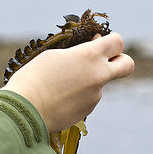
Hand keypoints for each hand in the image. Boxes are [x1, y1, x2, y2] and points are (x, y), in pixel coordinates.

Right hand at [3, 33, 134, 133]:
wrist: (25, 109)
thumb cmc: (34, 77)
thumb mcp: (55, 55)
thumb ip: (78, 52)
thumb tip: (92, 50)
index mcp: (90, 55)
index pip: (117, 41)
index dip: (110, 41)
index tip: (99, 43)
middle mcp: (98, 75)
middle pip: (127, 65)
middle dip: (121, 61)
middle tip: (107, 62)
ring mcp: (95, 95)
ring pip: (100, 84)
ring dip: (87, 83)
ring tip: (60, 85)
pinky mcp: (87, 111)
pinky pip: (87, 100)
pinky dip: (78, 98)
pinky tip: (59, 98)